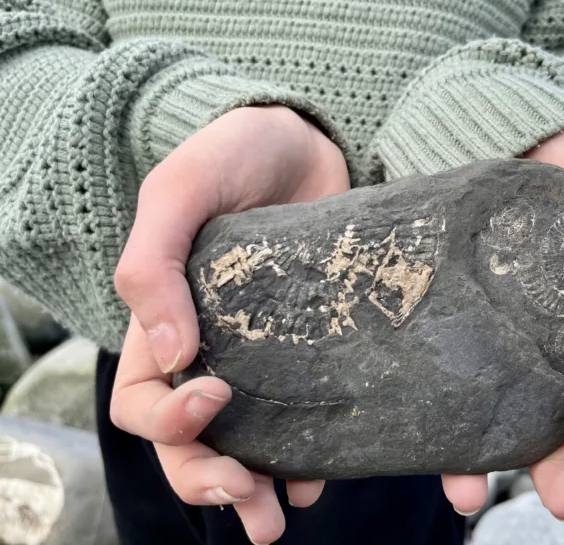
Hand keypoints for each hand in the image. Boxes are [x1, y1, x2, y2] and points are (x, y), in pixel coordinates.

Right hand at [110, 105, 349, 543]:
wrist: (308, 139)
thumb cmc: (233, 154)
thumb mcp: (181, 192)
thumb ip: (155, 262)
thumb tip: (170, 353)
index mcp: (169, 325)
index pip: (145, 402)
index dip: (169, 423)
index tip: (217, 400)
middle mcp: (218, 352)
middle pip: (197, 443)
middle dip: (217, 482)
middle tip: (255, 511)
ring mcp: (271, 356)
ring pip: (255, 441)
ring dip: (265, 485)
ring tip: (288, 513)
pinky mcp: (320, 347)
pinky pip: (316, 412)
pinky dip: (323, 450)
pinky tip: (335, 470)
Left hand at [443, 126, 563, 519]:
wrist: (513, 126)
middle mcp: (525, 341)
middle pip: (539, 416)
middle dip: (549, 463)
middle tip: (562, 502)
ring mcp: (475, 327)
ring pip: (476, 403)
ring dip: (476, 456)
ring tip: (467, 493)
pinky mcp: (431, 304)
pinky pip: (424, 358)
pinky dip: (417, 400)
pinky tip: (408, 430)